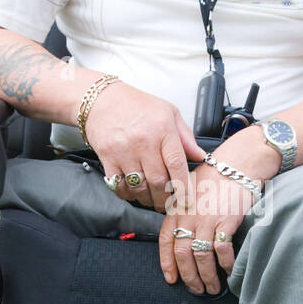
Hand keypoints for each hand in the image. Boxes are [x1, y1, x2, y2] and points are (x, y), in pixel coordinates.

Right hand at [84, 81, 202, 212]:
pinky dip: (128, 194)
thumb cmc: (137, 105)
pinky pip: (119, 185)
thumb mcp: (168, 113)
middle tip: (169, 203)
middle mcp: (143, 141)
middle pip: (159, 181)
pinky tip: (134, 193)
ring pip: (139, 187)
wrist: (101, 100)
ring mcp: (124, 151)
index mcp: (162, 129)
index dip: (183, 186)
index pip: (177, 164)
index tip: (187, 200)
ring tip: (153, 200)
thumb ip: (186, 137)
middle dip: (166, 198)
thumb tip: (201, 156)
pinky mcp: (108, 158)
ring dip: (148, 199)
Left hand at [158, 160, 260, 294]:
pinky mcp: (226, 220)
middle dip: (189, 277)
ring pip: (201, 256)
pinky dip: (225, 264)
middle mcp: (188, 216)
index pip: (165, 241)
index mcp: (176, 210)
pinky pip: (222, 249)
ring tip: (213, 288)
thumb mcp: (189, 191)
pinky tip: (229, 271)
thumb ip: (182, 211)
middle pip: (183, 254)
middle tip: (196, 290)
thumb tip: (181, 235)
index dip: (167, 264)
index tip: (172, 279)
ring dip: (207, 276)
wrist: (238, 164)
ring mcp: (206, 218)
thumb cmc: (215, 177)